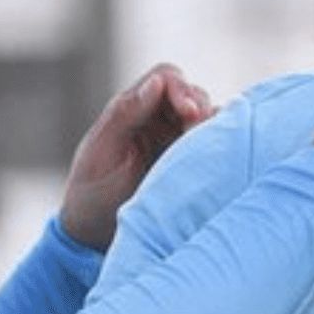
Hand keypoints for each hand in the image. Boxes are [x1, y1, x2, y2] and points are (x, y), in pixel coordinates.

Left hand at [59, 63, 212, 250]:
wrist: (95, 234)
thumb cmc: (92, 192)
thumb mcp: (102, 149)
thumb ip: (125, 112)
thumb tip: (157, 83)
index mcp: (133, 109)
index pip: (166, 79)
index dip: (180, 88)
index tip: (188, 111)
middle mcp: (159, 120)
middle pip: (193, 93)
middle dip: (199, 106)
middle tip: (196, 130)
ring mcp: (178, 140)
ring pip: (209, 116)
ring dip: (211, 125)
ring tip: (203, 146)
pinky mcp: (193, 163)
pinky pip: (216, 143)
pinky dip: (221, 143)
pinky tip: (216, 156)